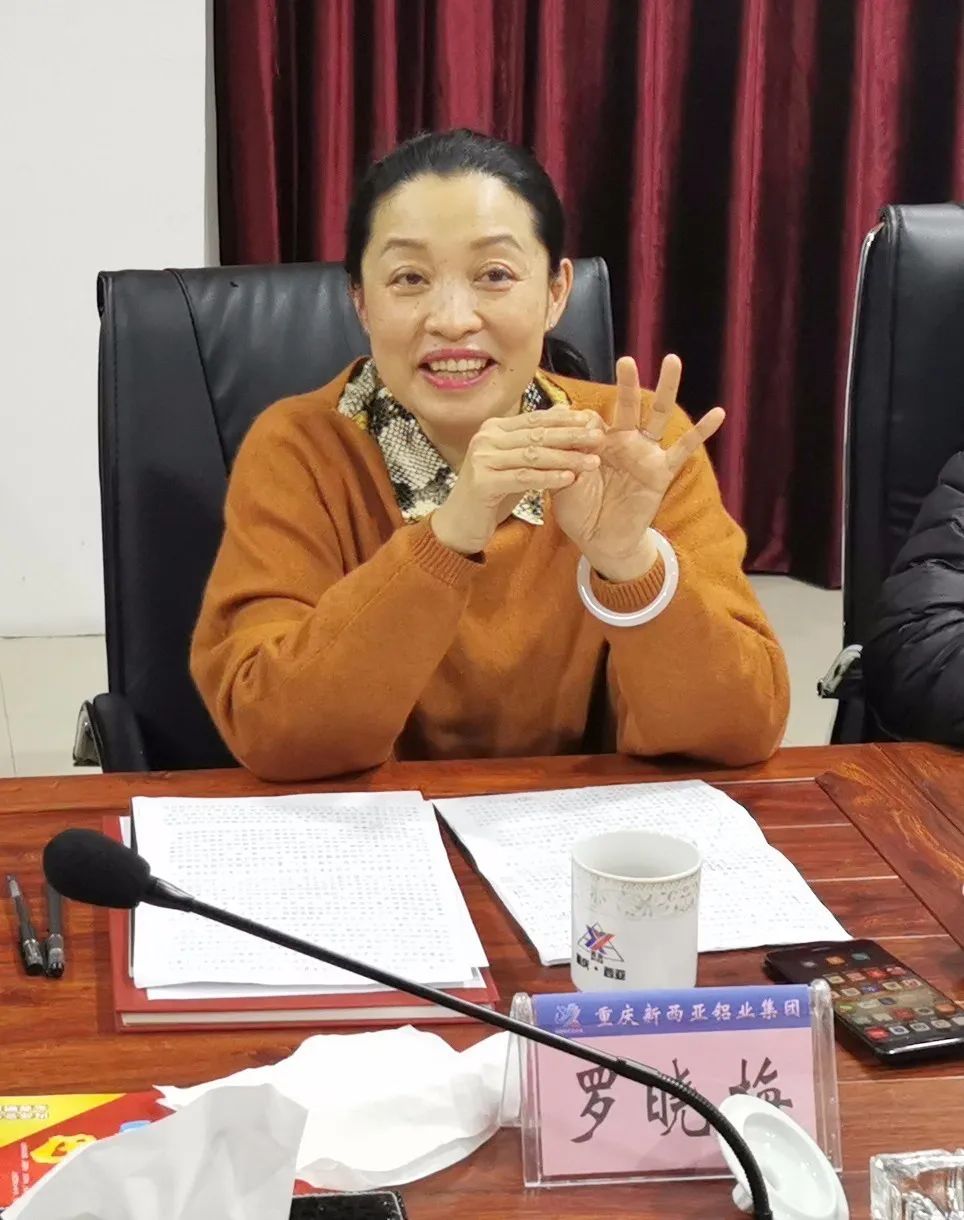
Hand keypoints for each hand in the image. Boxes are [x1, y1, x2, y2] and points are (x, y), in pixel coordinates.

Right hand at [431, 406, 605, 554]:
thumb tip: (564, 410)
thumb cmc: (492, 491)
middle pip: (536, 435)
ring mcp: (482, 460)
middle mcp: (485, 439)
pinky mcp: (483, 483)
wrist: (461, 523)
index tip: (592, 421)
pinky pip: (523, 477)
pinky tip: (569, 479)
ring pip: (533, 456)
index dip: (565, 419)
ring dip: (566, 458)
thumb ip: (535, 439)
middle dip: (571, 436)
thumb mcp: (516, 461)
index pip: (535, 419)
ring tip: (592, 462)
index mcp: (494, 428)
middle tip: (599, 438)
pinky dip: (548, 478)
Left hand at [553, 355, 724, 581]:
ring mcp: (645, 454)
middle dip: (628, 383)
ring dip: (666, 389)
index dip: (581, 422)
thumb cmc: (579, 512)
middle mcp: (624, 442)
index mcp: (597, 443)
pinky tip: (718, 413)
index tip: (568, 427)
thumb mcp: (562, 483)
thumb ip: (563, 458)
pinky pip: (683, 449)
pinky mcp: (662, 471)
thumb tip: (563, 431)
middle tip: (626, 360)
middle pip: (628, 405)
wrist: (600, 542)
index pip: (592, 419)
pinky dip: (701, 431)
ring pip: (658, 416)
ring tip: (672, 360)